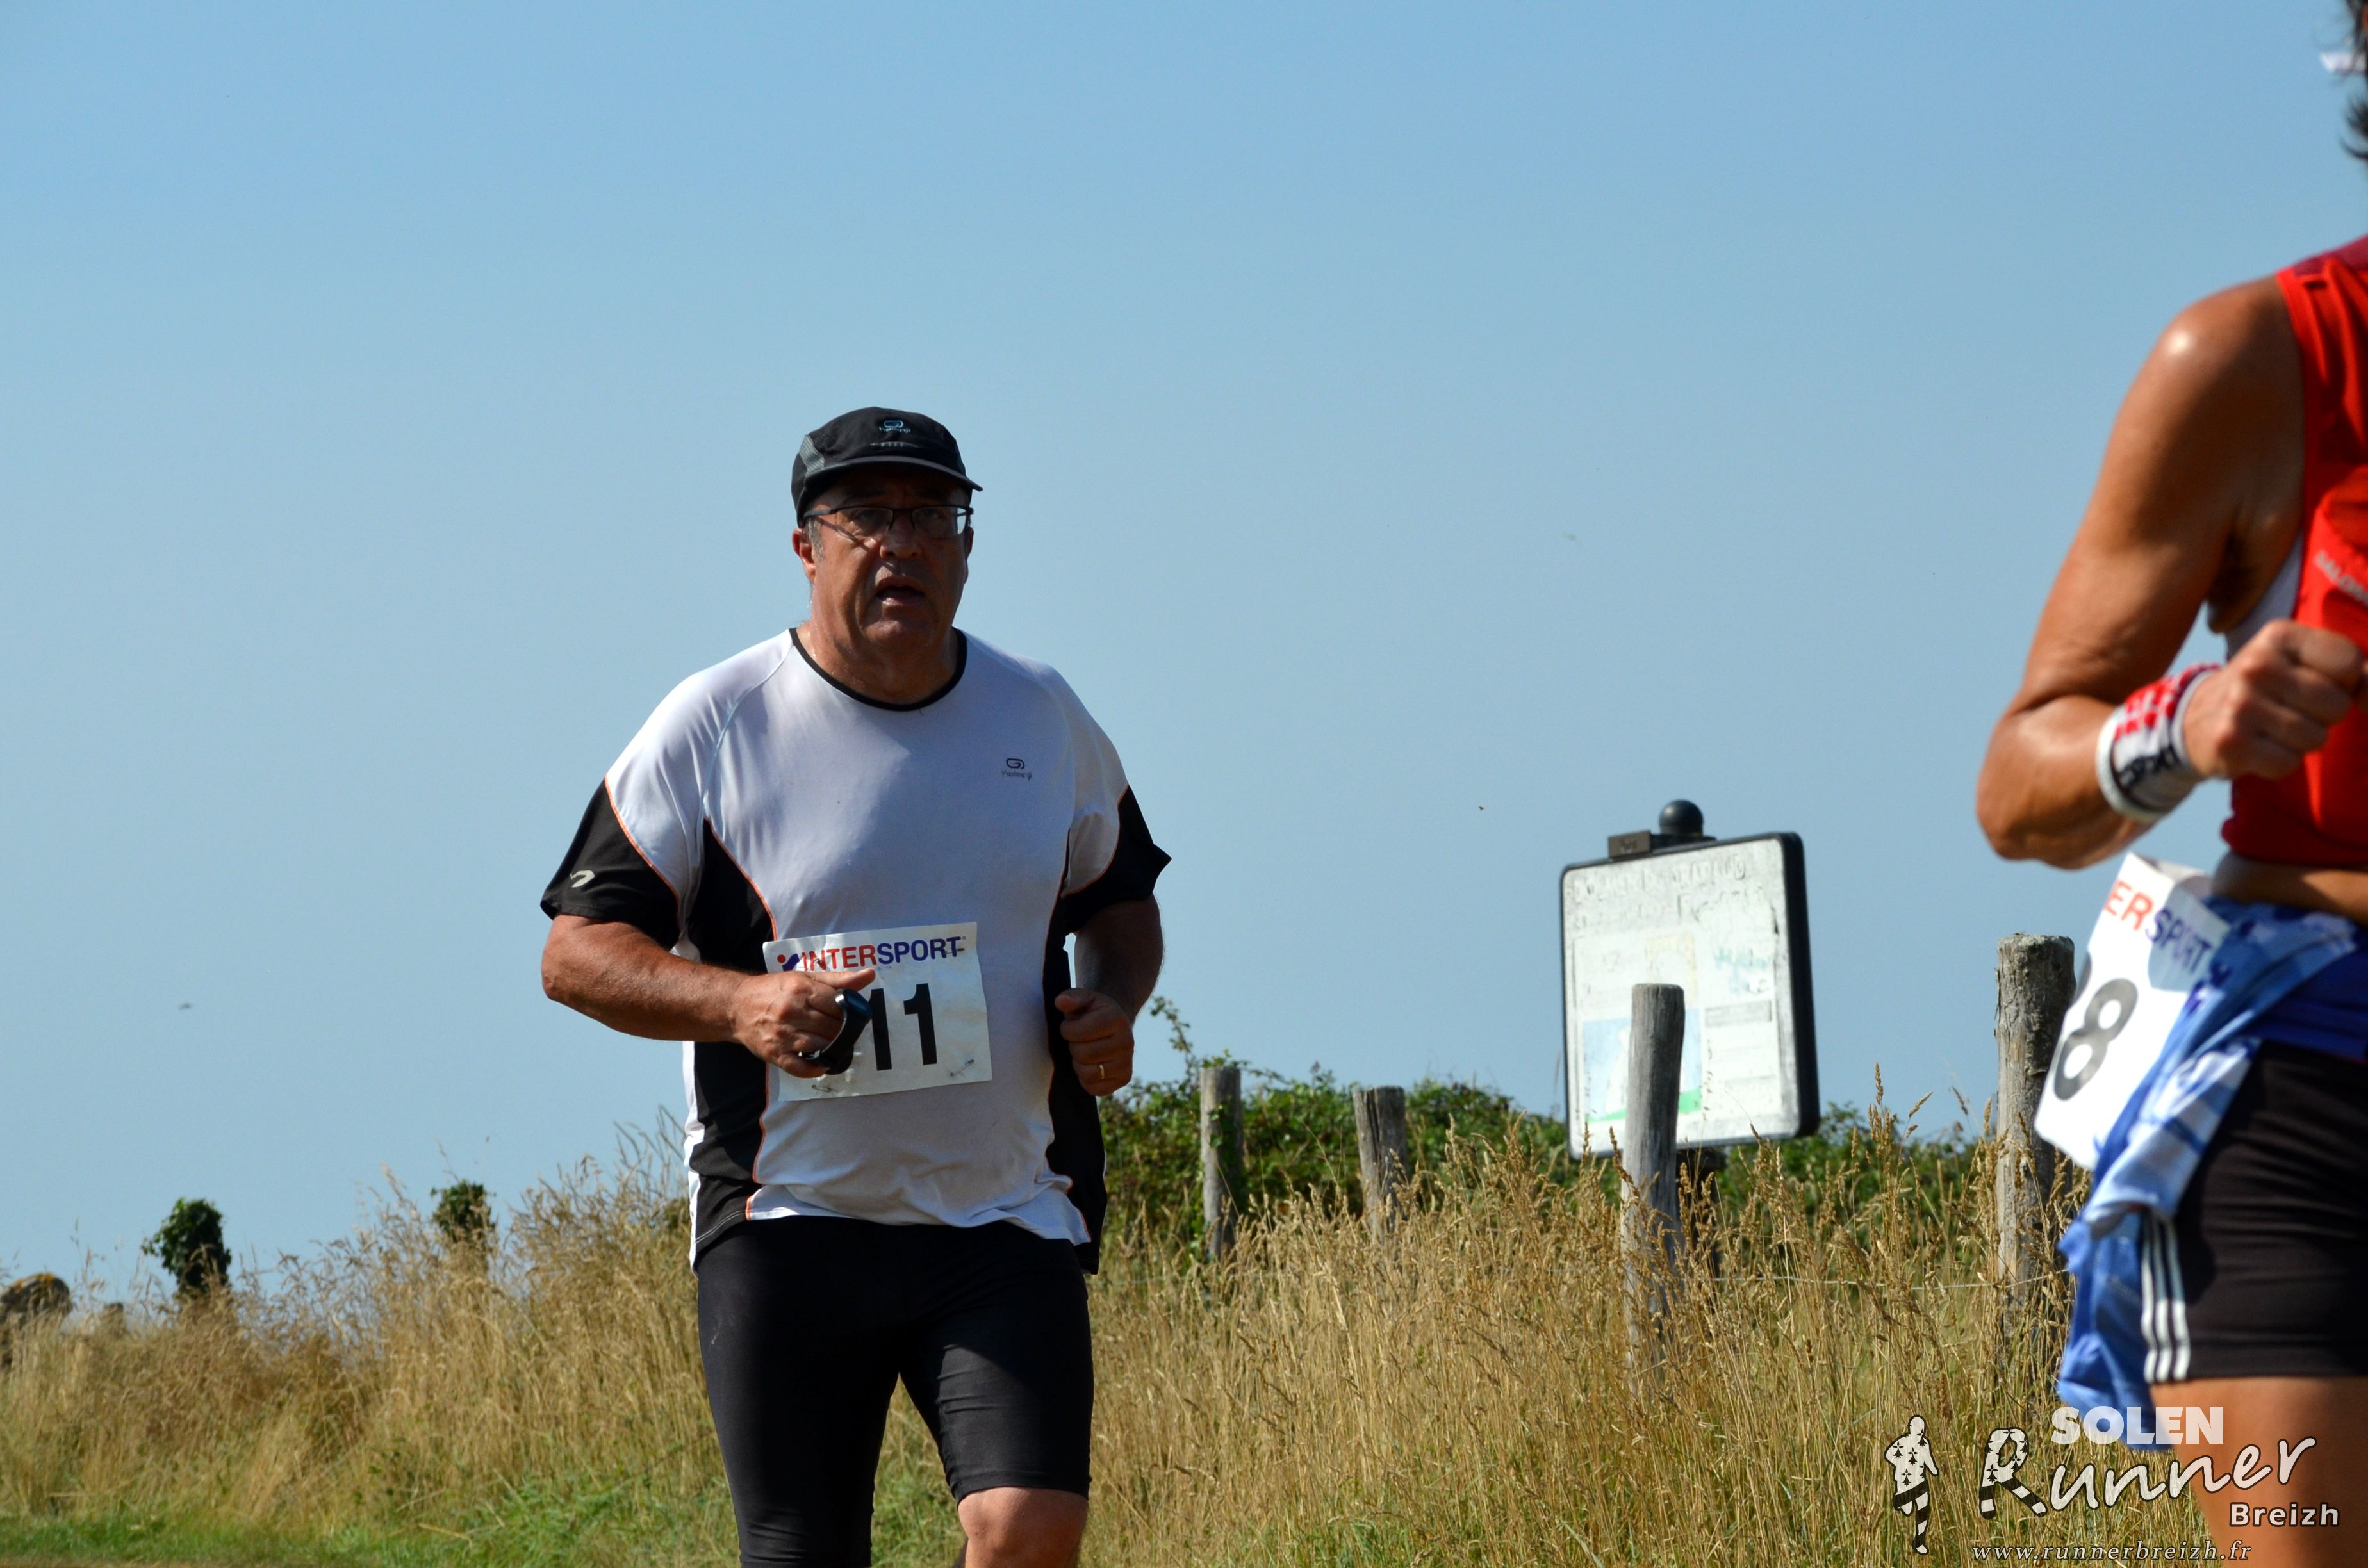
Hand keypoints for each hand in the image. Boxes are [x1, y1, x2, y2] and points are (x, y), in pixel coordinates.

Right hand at [731, 967, 874, 1076]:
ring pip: (821, 1047)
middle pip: (833, 1028)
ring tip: (836, 1045)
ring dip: (833, 1048)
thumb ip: (838, 979)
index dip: (850, 1013)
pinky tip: (821, 1063)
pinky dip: (815, 1069)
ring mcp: (782, 1035)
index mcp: (802, 990)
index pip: (838, 1006)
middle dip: (844, 1032)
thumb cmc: (775, 990)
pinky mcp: (774, 1053)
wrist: (736, 1005)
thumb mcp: (805, 978)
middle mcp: (792, 1013)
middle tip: (845, 1032)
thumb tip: (869, 975)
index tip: (851, 1016)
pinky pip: (800, 1067)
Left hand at [1053, 989, 1133, 1095]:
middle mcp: (1126, 1042)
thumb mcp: (1084, 999)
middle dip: (1074, 1046)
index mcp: (1116, 1019)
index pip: (1077, 1032)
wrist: (1115, 1026)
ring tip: (1085, 1051)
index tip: (1072, 1025)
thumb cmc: (1094, 1012)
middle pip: (1082, 1053)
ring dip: (1079, 1063)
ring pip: (1088, 1073)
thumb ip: (1071, 997)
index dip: (1067, 1030)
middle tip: (1080, 1039)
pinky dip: (1087, 1079)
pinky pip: (1095, 1089)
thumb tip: (1061, 1001)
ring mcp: (1127, 1062)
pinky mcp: (1124, 1079)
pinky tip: (1092, 1064)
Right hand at [2182, 620, 2367, 779]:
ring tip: (2274, 729)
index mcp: (2278, 635)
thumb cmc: (2267, 688)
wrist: (2194, 718)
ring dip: (2302, 742)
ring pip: (2316, 738)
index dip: (2343, 681)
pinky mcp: (2230, 741)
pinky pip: (2288, 763)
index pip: (2348, 662)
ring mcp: (2240, 704)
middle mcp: (2257, 665)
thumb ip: (2353, 671)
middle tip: (2292, 710)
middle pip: (2336, 705)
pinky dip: (2279, 762)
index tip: (2314, 681)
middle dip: (2324, 716)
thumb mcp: (2302, 663)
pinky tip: (2259, 747)